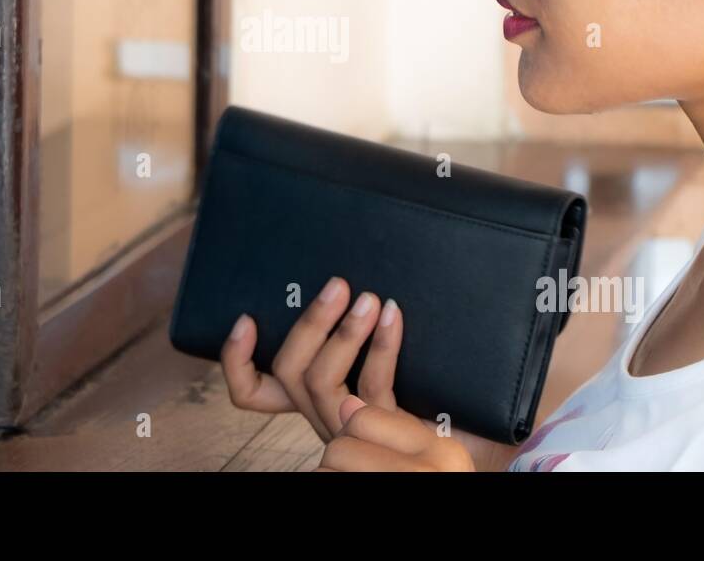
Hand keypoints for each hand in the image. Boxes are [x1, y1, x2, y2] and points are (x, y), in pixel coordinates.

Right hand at [220, 276, 516, 469]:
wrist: (466, 429)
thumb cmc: (422, 382)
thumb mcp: (375, 349)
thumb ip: (354, 324)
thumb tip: (349, 273)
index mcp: (311, 395)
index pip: (253, 392)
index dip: (237, 361)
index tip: (246, 319)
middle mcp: (322, 412)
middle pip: (287, 373)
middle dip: (308, 324)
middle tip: (337, 285)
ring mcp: (350, 424)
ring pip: (320, 382)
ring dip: (342, 334)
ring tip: (367, 298)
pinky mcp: (385, 429)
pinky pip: (372, 387)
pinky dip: (381, 346)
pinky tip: (393, 316)